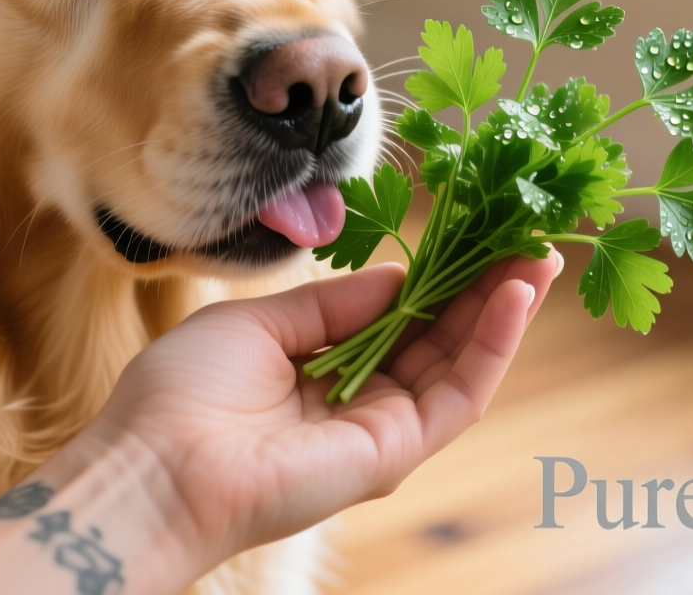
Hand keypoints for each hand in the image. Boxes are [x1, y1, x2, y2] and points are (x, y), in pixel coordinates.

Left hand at [81, 252, 559, 569]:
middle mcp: (360, 402)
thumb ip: (332, 302)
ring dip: (504, 308)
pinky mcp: (395, 452)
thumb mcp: (259, 320)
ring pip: (462, 363)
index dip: (439, 274)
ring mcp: (382, 429)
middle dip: (485, 284)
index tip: (475, 226)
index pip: (399, 317)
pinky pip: (459, 394)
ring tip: (538, 253)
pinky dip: (492, 344)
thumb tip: (397, 275)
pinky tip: (513, 295)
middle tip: (528, 233)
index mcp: (322, 371)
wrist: (154, 465)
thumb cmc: (184, 393)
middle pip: (440, 337)